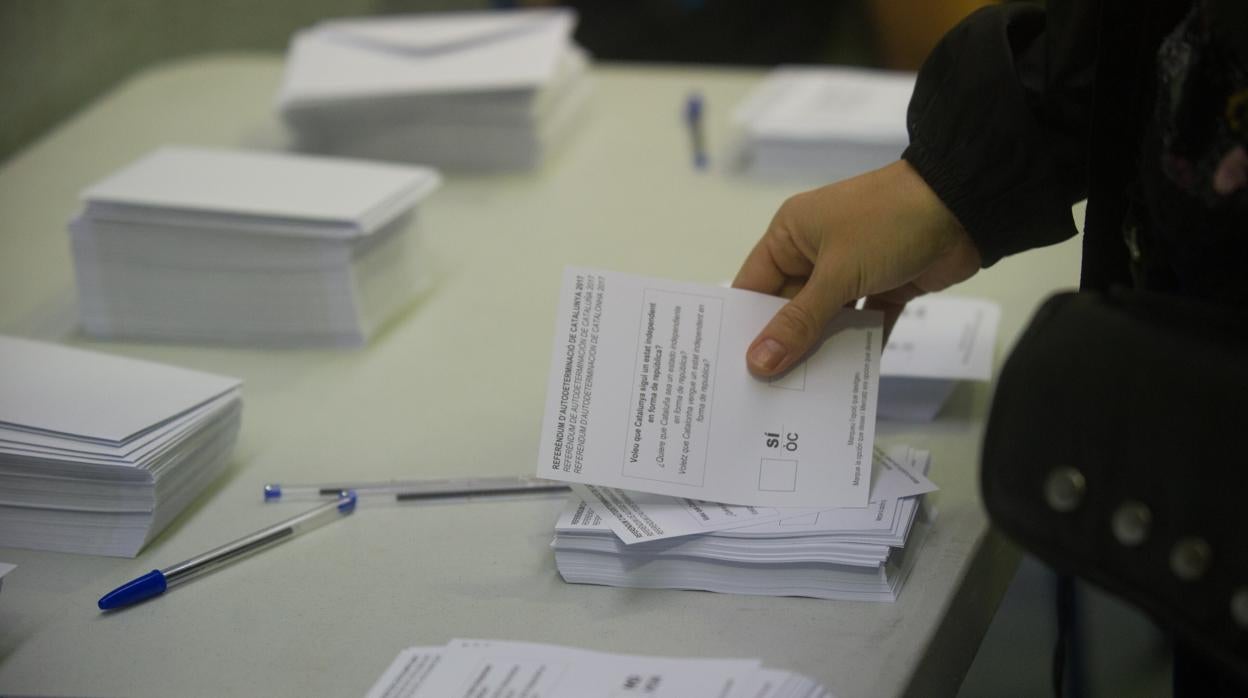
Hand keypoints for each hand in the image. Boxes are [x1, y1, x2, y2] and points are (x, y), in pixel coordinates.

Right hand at [733, 160, 981, 376]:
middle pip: (788, 309)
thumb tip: (758, 364)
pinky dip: (857, 348)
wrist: (963, 205)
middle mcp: (815, 253)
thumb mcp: (836, 274)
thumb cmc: (886, 224)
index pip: (754, 287)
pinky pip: (862, 325)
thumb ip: (799, 323)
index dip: (741, 325)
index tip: (727, 368)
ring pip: (826, 321)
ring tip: (799, 398)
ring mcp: (851, 271)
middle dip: (780, 346)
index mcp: (791, 235)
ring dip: (818, 352)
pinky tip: (845, 384)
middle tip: (760, 395)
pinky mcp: (884, 287)